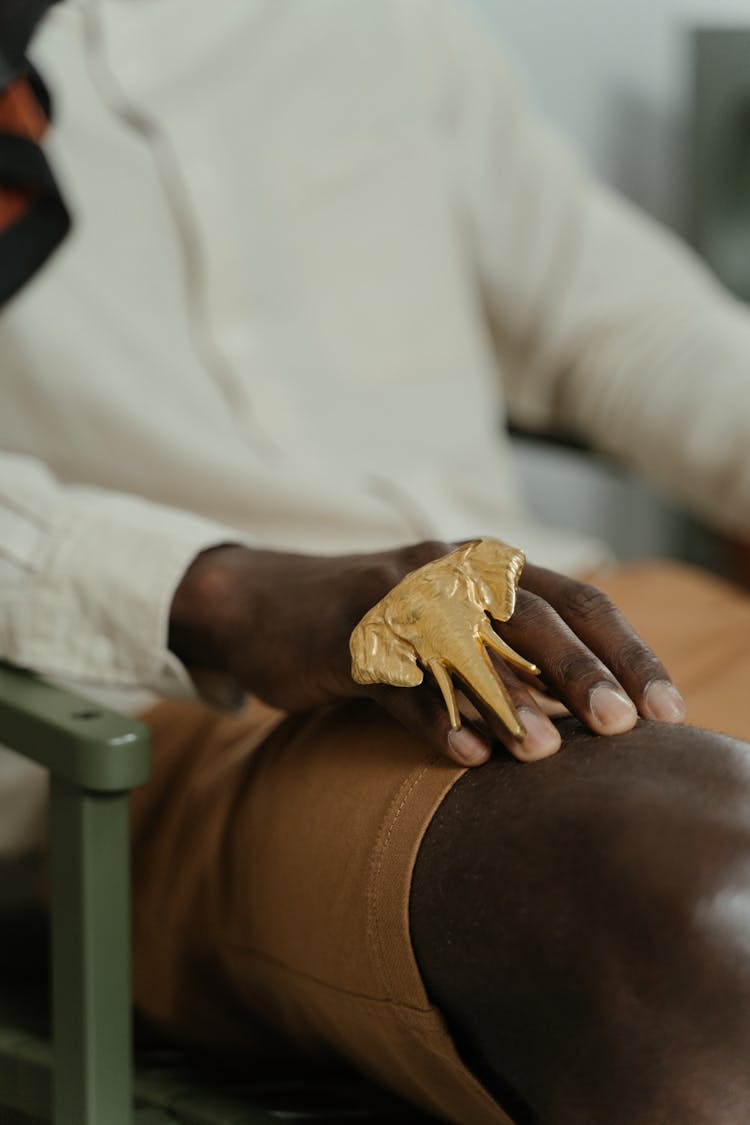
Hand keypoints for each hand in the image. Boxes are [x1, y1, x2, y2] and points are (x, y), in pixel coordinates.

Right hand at [168, 540, 685, 766]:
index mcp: (490, 570)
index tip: (667, 712)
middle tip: (623, 726)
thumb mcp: (450, 631)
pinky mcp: (346, 635)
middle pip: (534, 614)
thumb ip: (512, 660)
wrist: (261, 604)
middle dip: (581, 669)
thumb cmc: (375, 627)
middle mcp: (452, 572)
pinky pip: (397, 678)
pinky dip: (431, 718)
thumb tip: (587, 722)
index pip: (579, 602)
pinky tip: (464, 757)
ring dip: (509, 698)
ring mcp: (397, 599)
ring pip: (467, 644)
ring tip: (548, 753)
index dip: (626, 653)